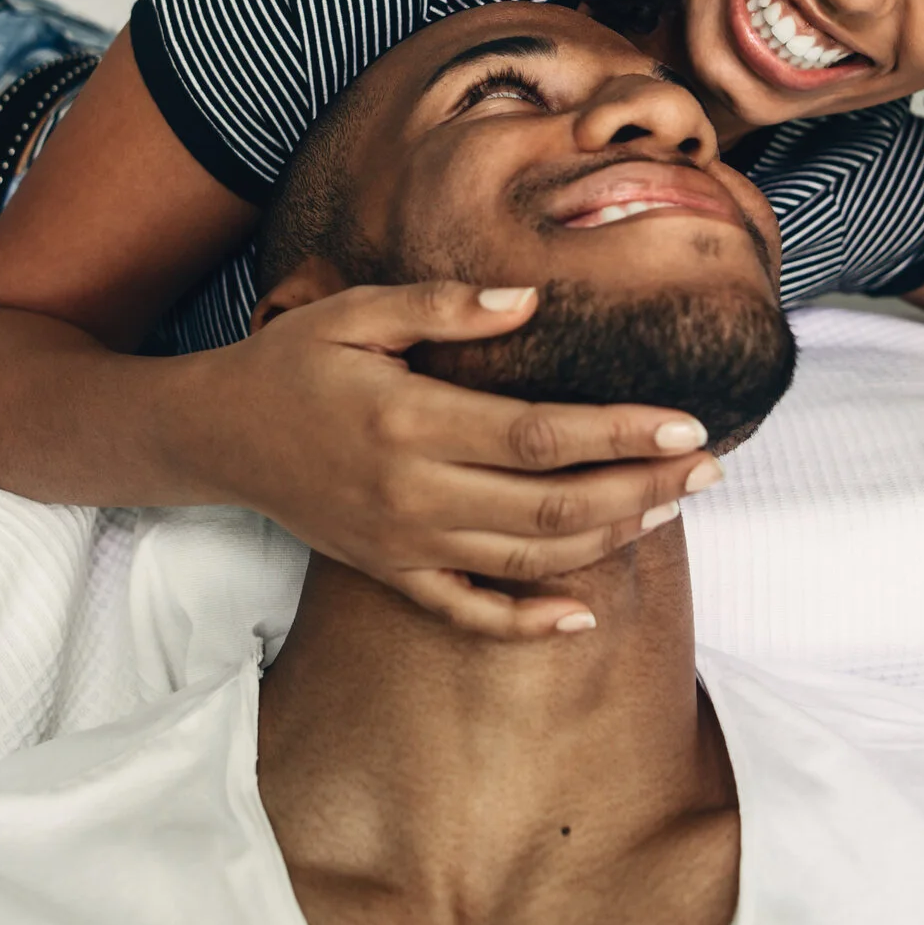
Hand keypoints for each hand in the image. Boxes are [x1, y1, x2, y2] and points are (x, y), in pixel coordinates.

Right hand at [195, 281, 722, 637]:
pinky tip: (584, 614)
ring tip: (672, 503)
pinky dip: (529, 622)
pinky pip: (469, 613)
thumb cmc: (291, 361)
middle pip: (553, 505)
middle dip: (642, 487)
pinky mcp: (391, 574)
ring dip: (611, 537)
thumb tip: (530, 302)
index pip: (540, 436)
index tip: (687, 422)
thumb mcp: (354, 311)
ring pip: (529, 558)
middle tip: (709, 466)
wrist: (214, 435)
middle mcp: (413, 493)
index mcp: (410, 420)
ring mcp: (404, 544)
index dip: (621, 433)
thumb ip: (442, 305)